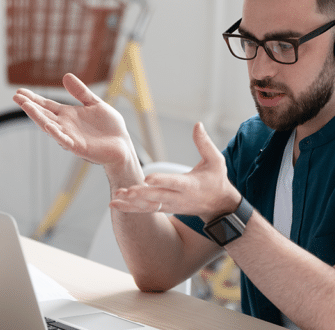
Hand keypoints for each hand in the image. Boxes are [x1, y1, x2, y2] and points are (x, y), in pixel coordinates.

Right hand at [12, 73, 133, 166]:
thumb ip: (81, 92)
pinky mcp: (78, 147)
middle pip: (44, 114)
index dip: (34, 99)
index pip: (47, 106)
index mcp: (69, 115)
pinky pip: (64, 140)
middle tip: (16, 97)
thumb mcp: (95, 104)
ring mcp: (70, 137)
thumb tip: (66, 76)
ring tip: (26, 106)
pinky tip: (47, 126)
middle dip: (30, 106)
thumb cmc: (110, 127)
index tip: (19, 92)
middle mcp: (66, 126)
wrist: (122, 145)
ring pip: (50, 126)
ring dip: (38, 117)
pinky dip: (56, 133)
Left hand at [110, 122, 240, 221]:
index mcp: (190, 185)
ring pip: (149, 205)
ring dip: (131, 202)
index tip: (148, 178)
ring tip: (115, 197)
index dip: (161, 180)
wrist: (219, 205)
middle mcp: (179, 197)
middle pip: (158, 196)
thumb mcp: (216, 161)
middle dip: (141, 194)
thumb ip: (204, 143)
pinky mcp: (166, 208)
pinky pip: (146, 209)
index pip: (174, 182)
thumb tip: (197, 124)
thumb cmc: (216, 180)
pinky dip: (130, 208)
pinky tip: (115, 203)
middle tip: (126, 190)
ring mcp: (171, 205)